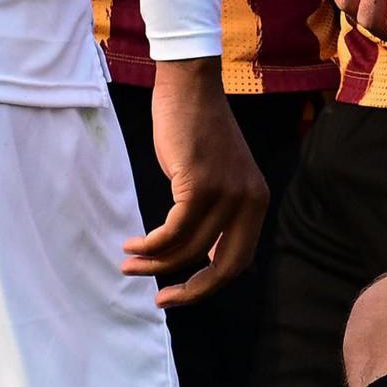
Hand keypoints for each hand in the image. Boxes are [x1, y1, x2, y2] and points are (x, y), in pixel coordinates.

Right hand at [127, 59, 270, 305]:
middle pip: (223, 267)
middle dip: (190, 291)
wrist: (189, 86)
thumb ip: (215, 213)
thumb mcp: (216, 177)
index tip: (178, 294)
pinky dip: (150, 244)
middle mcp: (249, 202)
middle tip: (160, 300)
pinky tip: (133, 245)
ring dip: (155, 263)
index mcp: (256, 203)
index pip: (238, 260)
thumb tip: (200, 254)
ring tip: (129, 264)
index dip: (209, 285)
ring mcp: (227, 194)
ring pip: (189, 249)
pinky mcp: (200, 185)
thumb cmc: (196, 129)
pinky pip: (173, 231)